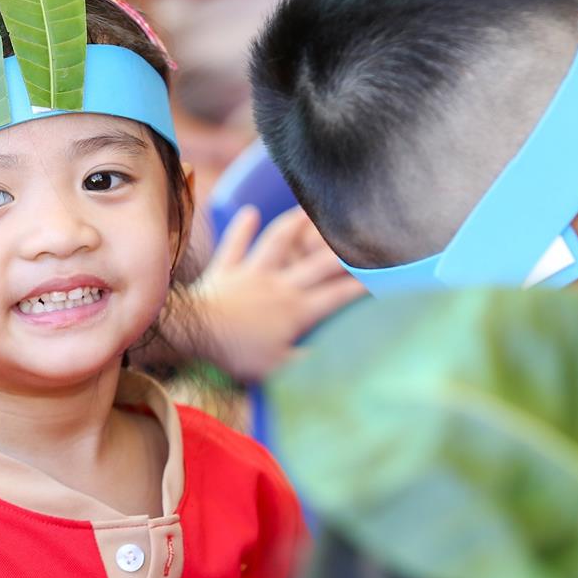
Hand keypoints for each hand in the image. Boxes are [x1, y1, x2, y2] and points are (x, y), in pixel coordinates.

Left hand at [186, 206, 366, 383]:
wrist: (194, 332)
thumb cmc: (236, 353)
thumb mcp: (277, 368)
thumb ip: (306, 361)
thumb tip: (332, 357)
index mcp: (295, 310)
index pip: (336, 295)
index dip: (361, 286)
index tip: (383, 275)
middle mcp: (279, 285)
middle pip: (316, 263)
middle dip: (342, 249)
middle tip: (359, 234)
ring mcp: (252, 273)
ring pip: (277, 242)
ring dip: (293, 224)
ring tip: (308, 210)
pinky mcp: (226, 268)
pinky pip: (235, 245)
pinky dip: (242, 229)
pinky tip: (250, 212)